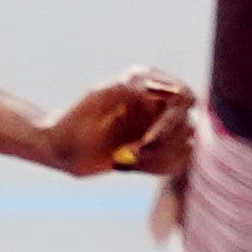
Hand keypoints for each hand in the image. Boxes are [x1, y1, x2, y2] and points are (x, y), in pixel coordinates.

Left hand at [44, 68, 198, 177]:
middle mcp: (160, 103)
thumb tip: (163, 87)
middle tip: (129, 153)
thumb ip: (133, 85)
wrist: (62, 148)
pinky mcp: (159, 149)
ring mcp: (161, 127)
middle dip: (161, 145)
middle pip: (188, 126)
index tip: (148, 140)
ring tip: (124, 159)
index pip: (185, 98)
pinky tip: (127, 165)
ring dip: (157, 159)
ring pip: (186, 146)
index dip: (173, 121)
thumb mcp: (100, 96)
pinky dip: (155, 168)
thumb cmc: (76, 119)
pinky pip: (177, 162)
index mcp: (150, 84)